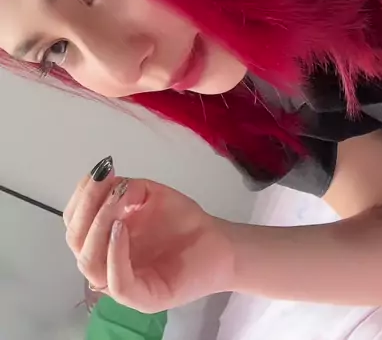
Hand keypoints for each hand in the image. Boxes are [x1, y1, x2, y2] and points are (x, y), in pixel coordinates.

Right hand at [64, 169, 234, 312]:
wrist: (219, 243)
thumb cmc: (182, 221)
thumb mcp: (150, 195)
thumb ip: (126, 189)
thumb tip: (109, 185)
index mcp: (103, 240)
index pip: (74, 223)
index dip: (81, 197)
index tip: (100, 172)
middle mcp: (107, 263)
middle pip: (75, 241)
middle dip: (87, 208)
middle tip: (106, 184)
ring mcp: (124, 282)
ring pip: (90, 264)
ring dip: (98, 227)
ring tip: (117, 204)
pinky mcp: (145, 298)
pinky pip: (118, 283)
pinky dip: (114, 254)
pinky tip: (121, 229)